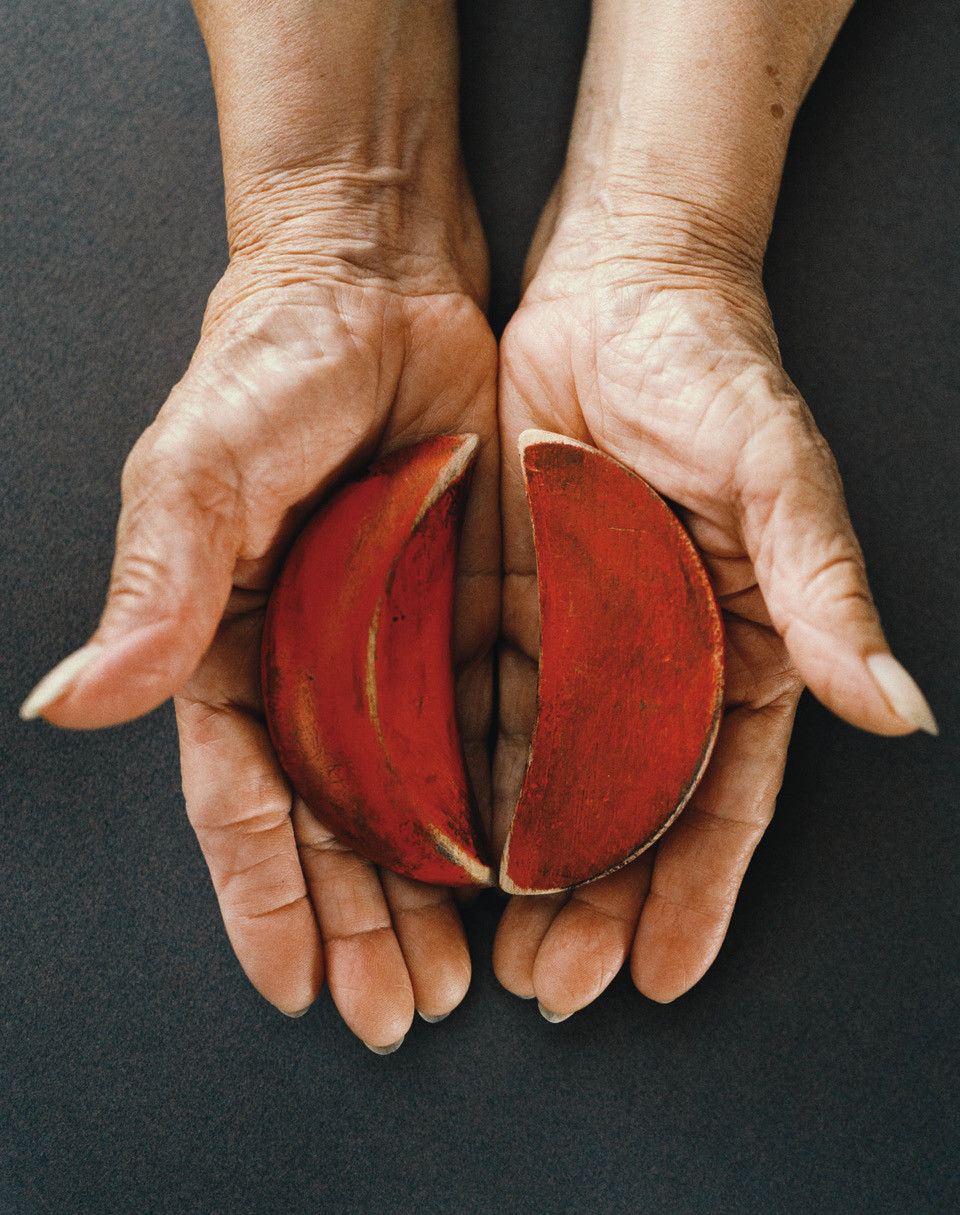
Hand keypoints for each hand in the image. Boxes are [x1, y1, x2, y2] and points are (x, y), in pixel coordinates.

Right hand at [22, 188, 498, 1048]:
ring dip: (434, 886)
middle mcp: (312, 660)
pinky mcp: (466, 609)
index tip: (296, 988)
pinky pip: (489, 720)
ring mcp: (395, 643)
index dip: (264, 896)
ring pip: (416, 793)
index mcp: (229, 642)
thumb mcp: (204, 467)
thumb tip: (74, 702)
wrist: (380, 281)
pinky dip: (504, 794)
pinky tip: (530, 858)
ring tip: (464, 973)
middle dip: (360, 922)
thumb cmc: (273, 362)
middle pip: (334, 820)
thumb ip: (158, 584)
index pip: (242, 795)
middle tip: (399, 1011)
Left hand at [492, 188, 935, 1017]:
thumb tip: (895, 705)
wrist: (614, 281)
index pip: (719, 795)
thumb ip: (824, 588)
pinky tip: (431, 827)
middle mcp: (653, 655)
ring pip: (544, 772)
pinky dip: (459, 767)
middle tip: (551, 986)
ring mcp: (575, 633)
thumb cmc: (712, 366)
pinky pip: (476, 698)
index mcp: (736, 643)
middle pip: (625, 808)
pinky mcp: (505, 595)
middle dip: (596, 903)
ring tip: (489, 942)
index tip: (659, 974)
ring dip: (520, 856)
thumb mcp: (775, 472)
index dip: (694, 890)